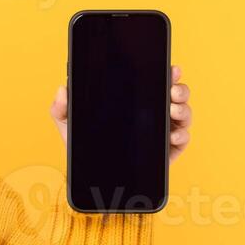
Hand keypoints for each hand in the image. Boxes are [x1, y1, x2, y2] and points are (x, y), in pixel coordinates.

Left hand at [50, 64, 191, 162]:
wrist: (90, 175)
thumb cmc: (84, 144)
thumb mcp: (69, 124)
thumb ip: (61, 107)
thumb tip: (62, 89)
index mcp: (136, 101)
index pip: (156, 82)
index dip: (168, 73)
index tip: (171, 68)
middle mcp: (154, 113)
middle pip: (176, 95)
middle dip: (180, 89)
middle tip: (172, 91)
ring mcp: (163, 131)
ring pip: (183, 114)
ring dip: (184, 109)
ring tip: (173, 109)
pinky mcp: (168, 152)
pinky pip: (182, 140)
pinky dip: (182, 135)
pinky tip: (172, 135)